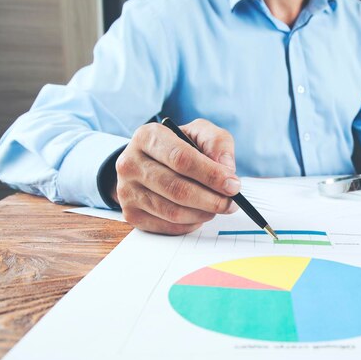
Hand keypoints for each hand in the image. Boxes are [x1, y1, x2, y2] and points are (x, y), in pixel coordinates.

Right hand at [113, 119, 239, 234]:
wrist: (149, 162)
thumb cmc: (178, 147)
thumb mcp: (200, 133)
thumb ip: (217, 143)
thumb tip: (226, 168)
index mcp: (147, 137)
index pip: (181, 158)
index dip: (211, 175)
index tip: (233, 185)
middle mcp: (130, 163)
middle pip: (177, 189)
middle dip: (211, 199)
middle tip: (231, 202)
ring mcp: (127, 190)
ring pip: (173, 212)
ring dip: (203, 213)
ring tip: (217, 207)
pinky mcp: (131, 213)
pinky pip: (168, 226)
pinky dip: (190, 223)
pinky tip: (199, 213)